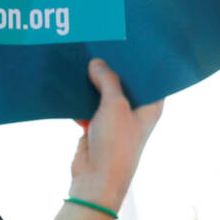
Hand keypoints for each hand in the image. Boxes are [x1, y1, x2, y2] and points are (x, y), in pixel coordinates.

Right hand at [38, 59, 161, 219]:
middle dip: (112, 69)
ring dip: (92, 83)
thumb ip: (107, 81)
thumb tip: (96, 62)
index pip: (150, 78)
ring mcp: (114, 120)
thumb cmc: (116, 143)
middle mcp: (135, 112)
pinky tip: (69, 82)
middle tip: (101, 45)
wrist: (96, 178)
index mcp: (150, 107)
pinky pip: (87, 105)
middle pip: (124, 84)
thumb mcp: (114, 106)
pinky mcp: (95, 126)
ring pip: (103, 94)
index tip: (129, 42)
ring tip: (82, 59)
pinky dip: (79, 97)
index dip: (141, 62)